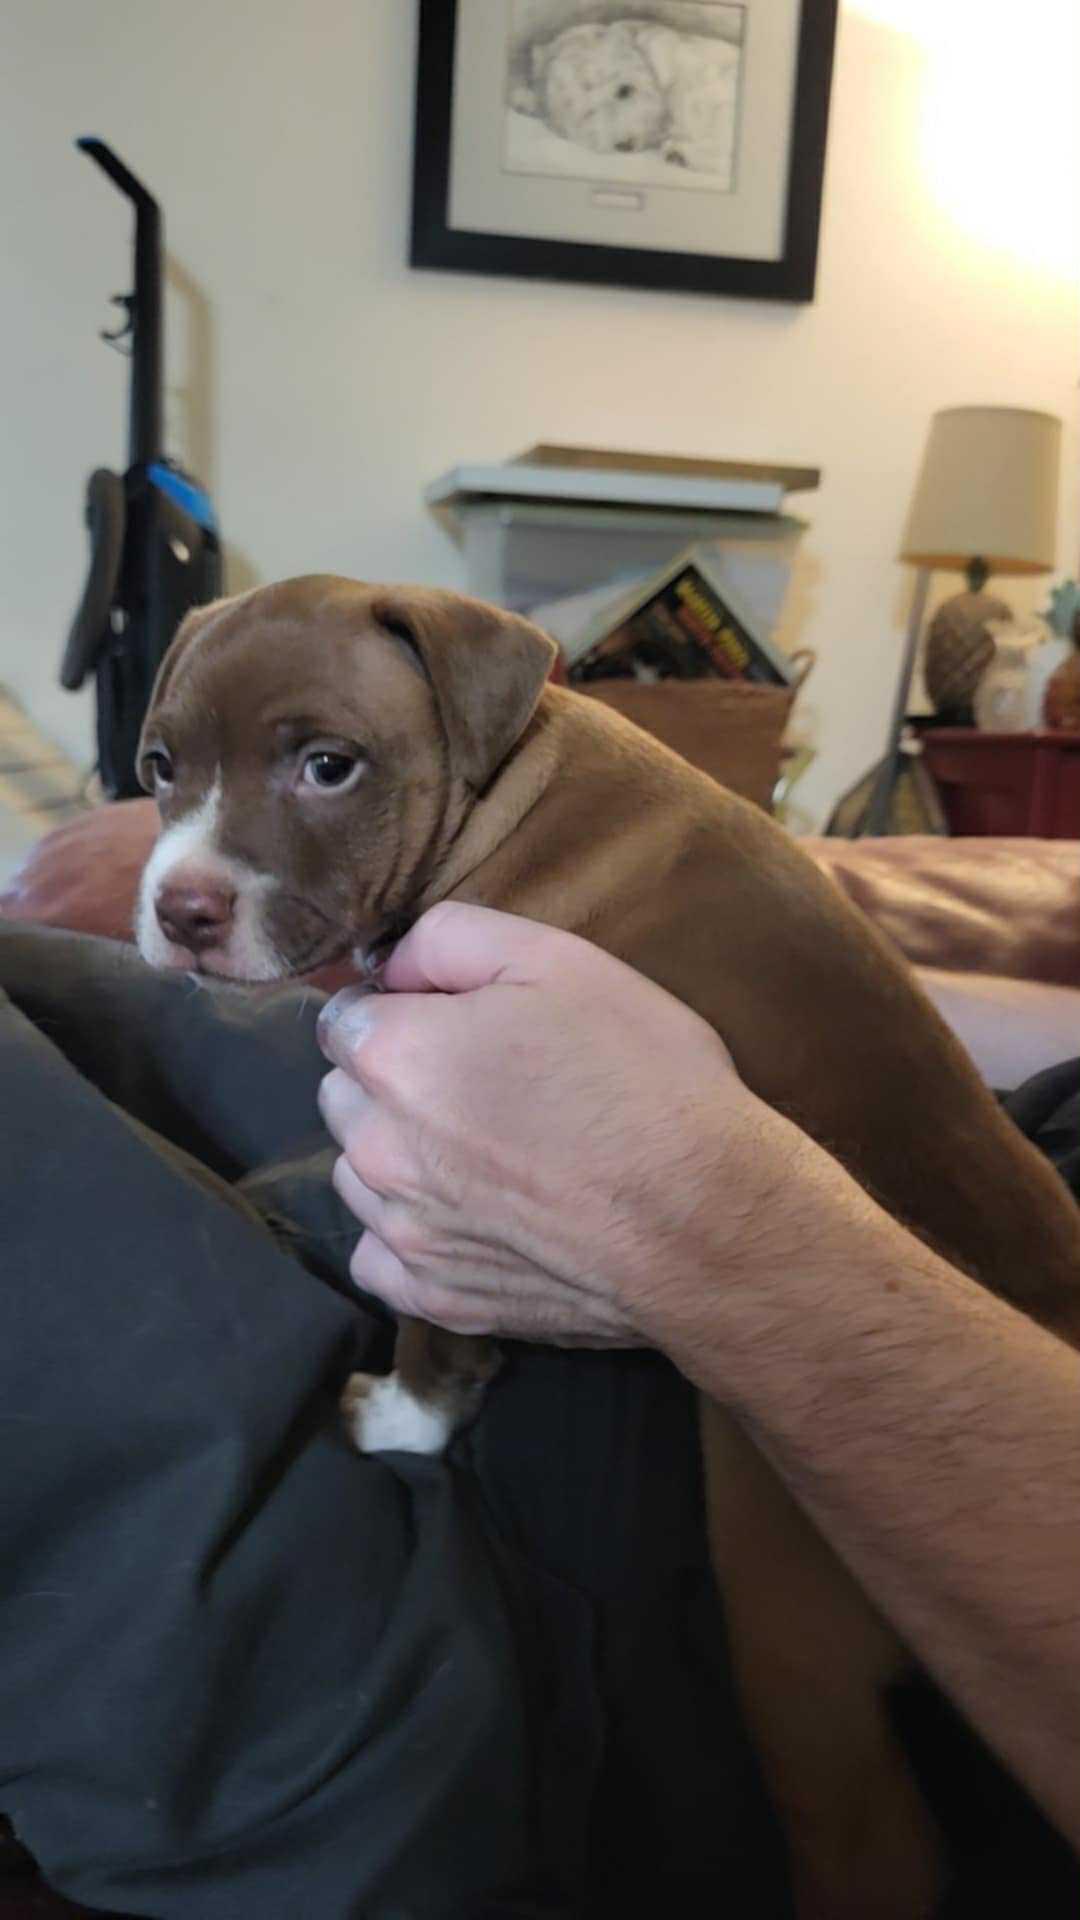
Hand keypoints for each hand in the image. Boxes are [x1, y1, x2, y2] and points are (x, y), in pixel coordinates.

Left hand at [316, 902, 765, 1346]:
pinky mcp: (433, 1296)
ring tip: (486, 1154)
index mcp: (396, 1055)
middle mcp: (377, 1146)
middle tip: (483, 1085)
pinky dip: (412, 1235)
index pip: (343, 1019)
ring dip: (399, 1157)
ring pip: (358, 1174)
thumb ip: (450, 939)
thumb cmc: (644, 1078)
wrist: (704, 1225)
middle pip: (344, 1097)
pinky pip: (381, 1256)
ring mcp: (402, 1230)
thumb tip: (390, 965)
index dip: (399, 1012)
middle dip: (392, 1083)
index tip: (455, 1025)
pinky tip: (474, 1216)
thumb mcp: (560, 962)